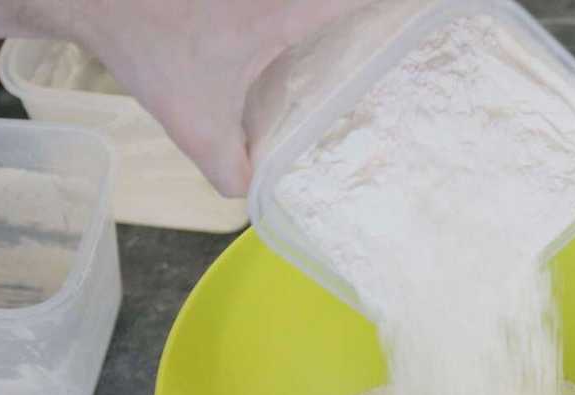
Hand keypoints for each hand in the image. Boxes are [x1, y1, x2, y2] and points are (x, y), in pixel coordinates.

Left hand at [43, 0, 371, 196]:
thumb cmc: (148, 48)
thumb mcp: (192, 121)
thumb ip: (230, 168)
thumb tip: (255, 196)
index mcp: (286, 12)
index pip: (363, 0)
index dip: (400, 10)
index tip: (426, 21)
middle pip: (344, 1)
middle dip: (372, 16)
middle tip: (396, 32)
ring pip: (312, 3)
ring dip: (338, 15)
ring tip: (363, 28)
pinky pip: (287, 4)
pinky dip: (302, 15)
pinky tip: (310, 30)